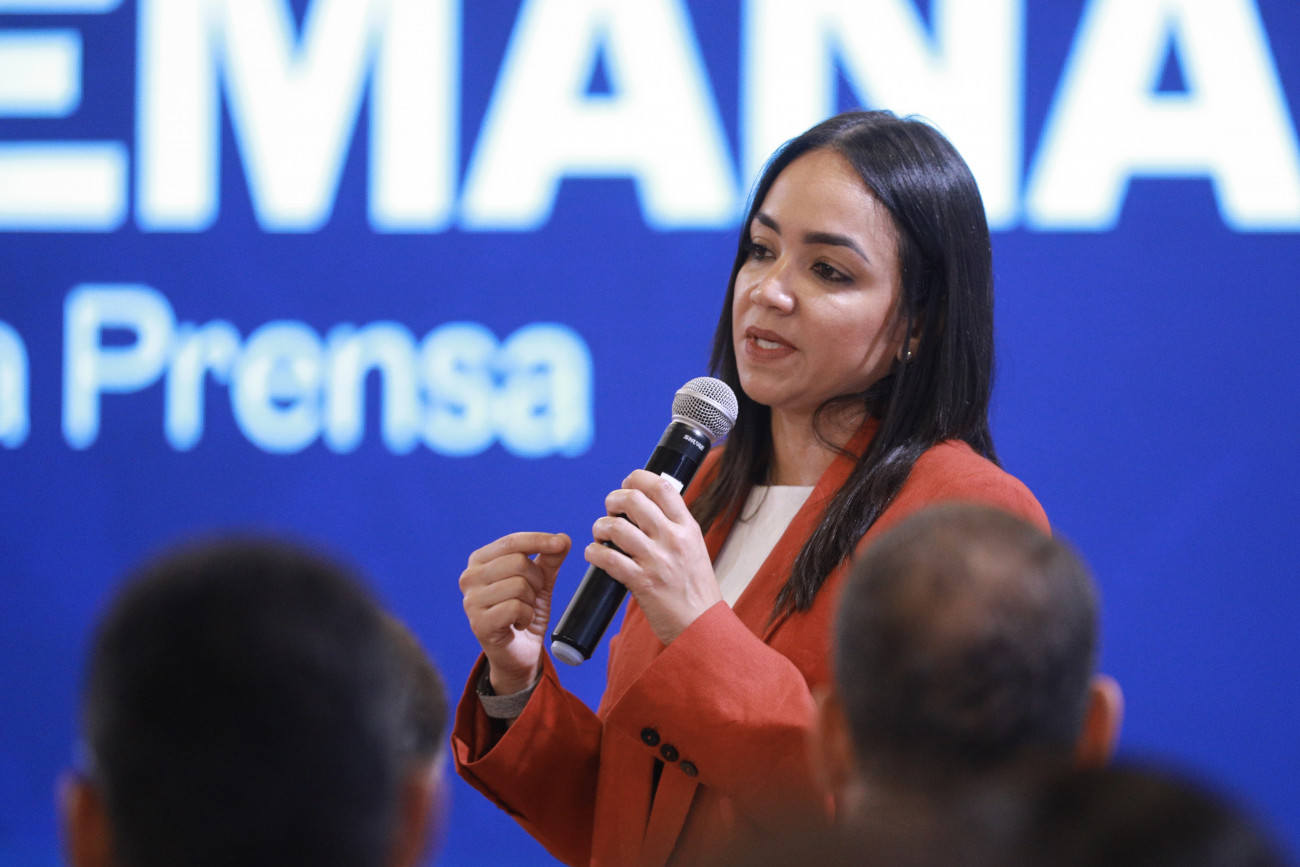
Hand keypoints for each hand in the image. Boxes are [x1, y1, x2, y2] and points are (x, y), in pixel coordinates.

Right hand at [460, 532, 570, 694]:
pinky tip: (519, 623)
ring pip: (519, 585)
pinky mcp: (479, 623)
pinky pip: (516, 608)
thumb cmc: (525, 612)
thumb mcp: (540, 581)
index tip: (561, 543)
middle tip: (531, 597)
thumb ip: (549, 558)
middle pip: (518, 562)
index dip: (539, 540)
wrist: (520, 652)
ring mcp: (471, 601)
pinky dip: (527, 616)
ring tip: (523, 611)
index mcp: (479, 561)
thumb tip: (563, 539)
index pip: (512, 541)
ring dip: (531, 601)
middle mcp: (469, 577)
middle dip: (536, 580)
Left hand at [586, 470, 720, 645]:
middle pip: (633, 500)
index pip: (662, 487)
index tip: (626, 484)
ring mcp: (657, 561)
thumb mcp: (694, 548)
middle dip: (613, 500)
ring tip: (600, 534)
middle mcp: (673, 539)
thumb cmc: (695, 589)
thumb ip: (674, 527)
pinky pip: (609, 559)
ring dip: (600, 527)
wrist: (702, 626)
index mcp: (688, 528)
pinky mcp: (642, 582)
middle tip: (610, 509)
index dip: (638, 478)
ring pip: (616, 528)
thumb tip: (646, 506)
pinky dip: (594, 553)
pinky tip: (594, 554)